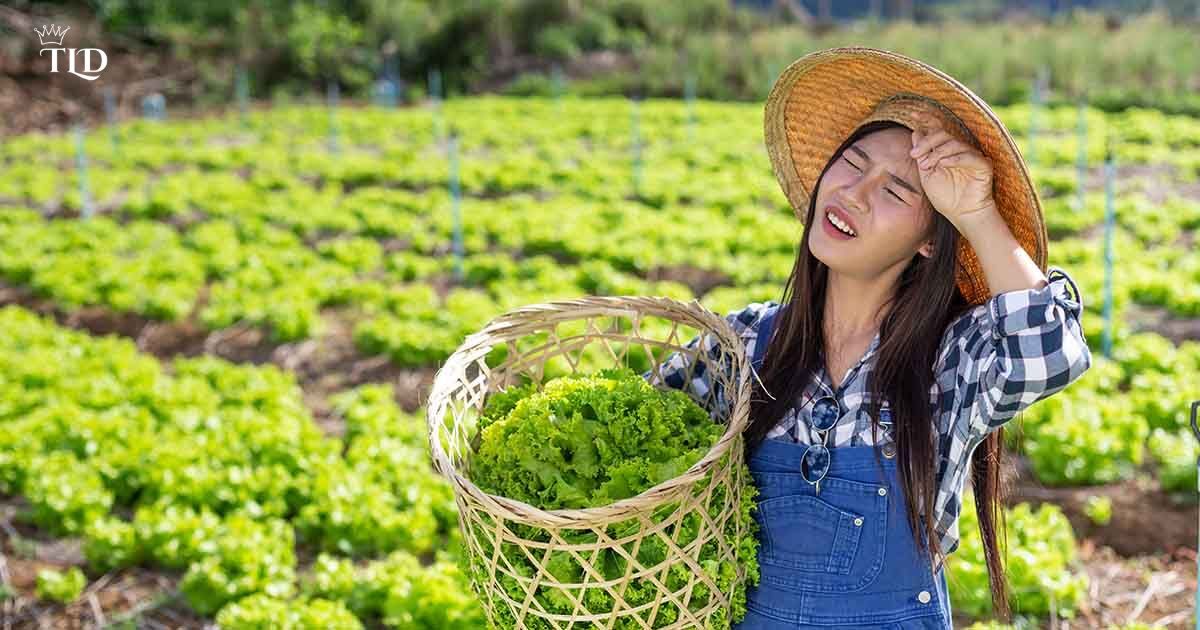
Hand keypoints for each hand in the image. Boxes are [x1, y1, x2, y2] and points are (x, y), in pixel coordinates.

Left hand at [909, 111, 996, 227]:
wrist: (961, 214)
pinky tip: (943, 164)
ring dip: (937, 153)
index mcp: (945, 150)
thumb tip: (915, 132)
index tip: (912, 113)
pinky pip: (969, 156)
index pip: (937, 129)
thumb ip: (922, 155)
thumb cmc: (945, 197)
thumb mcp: (927, 175)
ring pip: (954, 144)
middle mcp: (959, 150)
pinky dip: (955, 159)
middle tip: (914, 155)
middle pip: (943, 134)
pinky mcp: (983, 165)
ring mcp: (972, 156)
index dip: (927, 118)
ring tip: (927, 165)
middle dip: (927, 142)